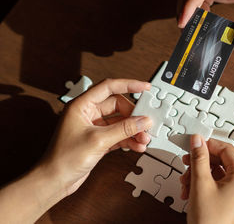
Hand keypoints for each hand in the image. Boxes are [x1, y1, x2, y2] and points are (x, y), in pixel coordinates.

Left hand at [41, 79, 152, 195]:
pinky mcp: (98, 140)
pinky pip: (118, 134)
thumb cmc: (64, 159)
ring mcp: (94, 127)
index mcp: (81, 105)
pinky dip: (129, 139)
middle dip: (134, 115)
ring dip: (133, 129)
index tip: (144, 88)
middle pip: (118, 106)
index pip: (109, 87)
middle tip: (146, 122)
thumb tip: (142, 121)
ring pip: (120, 121)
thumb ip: (124, 129)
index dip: (129, 85)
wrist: (54, 181)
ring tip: (143, 138)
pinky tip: (137, 145)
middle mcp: (88, 113)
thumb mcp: (98, 140)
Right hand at [180, 135, 233, 223]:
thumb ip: (199, 158)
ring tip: (185, 182)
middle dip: (200, 162)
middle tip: (187, 161)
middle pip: (221, 162)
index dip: (208, 145)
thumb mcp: (200, 183)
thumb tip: (198, 140)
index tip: (194, 143)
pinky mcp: (231, 203)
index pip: (227, 150)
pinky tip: (189, 191)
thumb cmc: (210, 222)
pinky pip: (217, 186)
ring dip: (198, 175)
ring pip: (217, 174)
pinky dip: (203, 185)